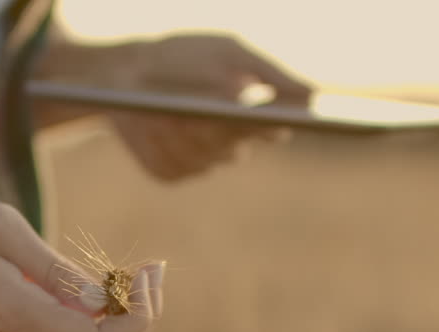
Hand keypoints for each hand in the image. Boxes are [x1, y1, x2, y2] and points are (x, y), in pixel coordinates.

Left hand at [107, 34, 311, 180]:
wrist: (126, 71)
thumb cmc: (185, 57)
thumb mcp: (229, 54)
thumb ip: (269, 74)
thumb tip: (312, 95)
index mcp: (250, 116)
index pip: (274, 128)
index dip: (276, 126)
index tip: (277, 119)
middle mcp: (228, 144)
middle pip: (235, 147)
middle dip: (218, 128)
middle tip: (208, 114)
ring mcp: (199, 161)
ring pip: (203, 157)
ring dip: (185, 134)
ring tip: (167, 112)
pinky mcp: (169, 171)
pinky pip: (173, 166)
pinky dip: (160, 143)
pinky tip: (150, 124)